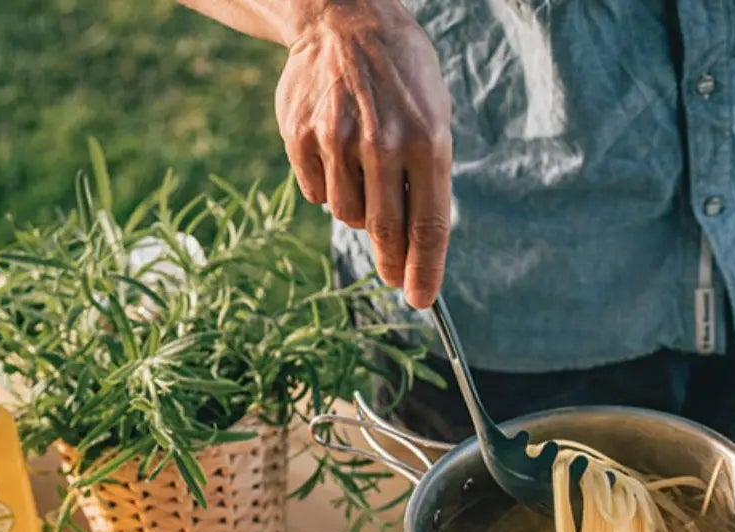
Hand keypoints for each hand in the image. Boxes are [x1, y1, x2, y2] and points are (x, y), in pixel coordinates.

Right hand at [276, 0, 452, 307]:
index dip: (425, 270)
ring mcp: (336, 139)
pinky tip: (338, 159)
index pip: (428, 225)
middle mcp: (381, 143)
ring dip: (360, 214)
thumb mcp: (434, 121)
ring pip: (348, 214)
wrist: (347, 22)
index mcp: (426, 141)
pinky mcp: (300, 135)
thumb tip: (418, 246)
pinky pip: (316, 192)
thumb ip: (427, 180)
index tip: (421, 300)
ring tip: (366, 178)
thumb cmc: (403, 81)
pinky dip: (329, 189)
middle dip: (392, 264)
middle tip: (394, 279)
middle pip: (385, 230)